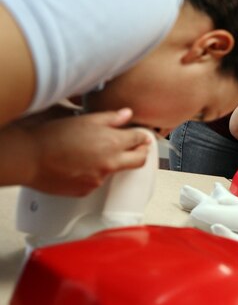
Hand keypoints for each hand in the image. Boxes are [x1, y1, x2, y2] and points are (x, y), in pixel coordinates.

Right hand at [26, 109, 151, 195]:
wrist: (29, 158)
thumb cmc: (53, 136)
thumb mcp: (85, 119)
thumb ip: (111, 118)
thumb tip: (127, 114)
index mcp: (113, 143)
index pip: (140, 139)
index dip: (142, 136)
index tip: (141, 135)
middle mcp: (110, 163)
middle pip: (140, 160)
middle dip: (141, 152)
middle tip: (137, 147)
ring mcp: (100, 179)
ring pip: (115, 170)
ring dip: (110, 162)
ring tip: (91, 152)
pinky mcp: (87, 190)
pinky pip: (97, 181)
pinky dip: (93, 173)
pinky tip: (79, 164)